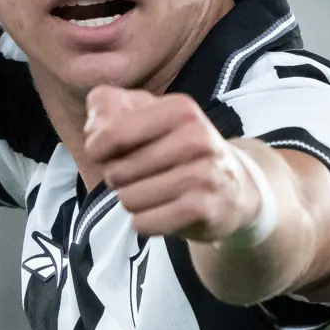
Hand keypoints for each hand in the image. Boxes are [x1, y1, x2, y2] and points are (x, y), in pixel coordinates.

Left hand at [79, 87, 266, 243]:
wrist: (237, 189)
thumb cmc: (179, 150)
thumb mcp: (149, 115)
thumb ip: (109, 106)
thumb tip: (93, 128)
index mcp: (180, 109)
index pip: (111, 134)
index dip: (98, 149)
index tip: (105, 153)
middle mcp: (196, 138)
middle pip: (117, 171)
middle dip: (119, 178)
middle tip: (143, 175)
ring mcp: (203, 175)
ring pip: (128, 199)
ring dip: (133, 201)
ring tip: (156, 193)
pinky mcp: (202, 209)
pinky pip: (144, 223)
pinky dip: (146, 222)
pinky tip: (163, 211)